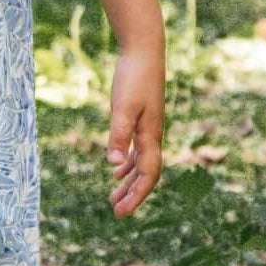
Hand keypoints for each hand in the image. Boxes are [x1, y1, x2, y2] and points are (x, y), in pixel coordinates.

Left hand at [106, 46, 164, 216]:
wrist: (143, 52)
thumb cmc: (133, 78)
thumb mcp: (122, 107)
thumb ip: (118, 135)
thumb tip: (112, 166)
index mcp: (150, 136)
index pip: (147, 175)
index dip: (136, 195)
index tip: (120, 213)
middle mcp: (152, 135)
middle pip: (146, 174)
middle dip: (132, 194)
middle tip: (115, 211)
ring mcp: (148, 127)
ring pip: (141, 163)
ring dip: (128, 180)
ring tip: (113, 196)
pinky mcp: (142, 117)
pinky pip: (137, 149)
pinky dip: (128, 161)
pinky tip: (116, 168)